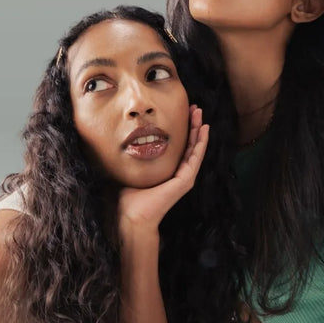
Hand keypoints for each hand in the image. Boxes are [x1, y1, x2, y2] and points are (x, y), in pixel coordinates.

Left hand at [117, 105, 209, 235]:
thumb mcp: (132, 169)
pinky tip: (204, 129)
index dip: (181, 129)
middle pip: (189, 144)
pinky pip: (196, 156)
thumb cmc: (129, 196)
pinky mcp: (186, 180)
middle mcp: (179, 173)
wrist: (132, 215)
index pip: (179, 146)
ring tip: (200, 112)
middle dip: (192, 124)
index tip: (182, 112)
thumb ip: (132, 156)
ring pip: (195, 147)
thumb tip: (119, 140)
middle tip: (194, 107)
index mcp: (168, 171)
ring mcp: (185, 177)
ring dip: (199, 129)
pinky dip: (201, 142)